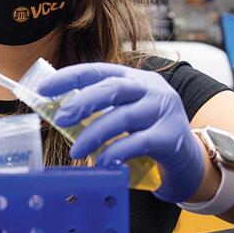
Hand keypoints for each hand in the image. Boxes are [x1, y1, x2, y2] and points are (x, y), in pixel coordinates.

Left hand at [38, 62, 206, 202]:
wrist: (188, 160)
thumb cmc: (148, 134)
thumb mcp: (124, 115)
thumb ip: (99, 111)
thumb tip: (57, 114)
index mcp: (135, 79)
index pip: (99, 70)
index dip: (70, 77)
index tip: (44, 88)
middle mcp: (152, 89)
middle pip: (114, 88)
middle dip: (83, 102)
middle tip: (61, 119)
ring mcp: (164, 111)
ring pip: (123, 117)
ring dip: (94, 134)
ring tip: (76, 150)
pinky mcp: (170, 136)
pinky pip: (137, 143)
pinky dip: (115, 152)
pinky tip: (102, 162)